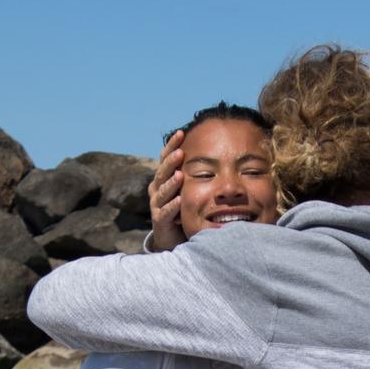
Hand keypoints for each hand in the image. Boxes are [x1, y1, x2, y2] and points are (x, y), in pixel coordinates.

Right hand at [148, 129, 185, 251]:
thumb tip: (212, 149)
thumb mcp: (187, 188)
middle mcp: (157, 189)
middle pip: (163, 172)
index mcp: (164, 178)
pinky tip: (179, 200)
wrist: (172, 236)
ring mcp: (157, 204)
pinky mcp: (160, 220)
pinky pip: (165, 212)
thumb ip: (193, 172)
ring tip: (179, 175)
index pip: (166, 157)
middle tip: (180, 152)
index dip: (172, 145)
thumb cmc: (182, 209)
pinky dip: (172, 206)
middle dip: (171, 162)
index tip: (181, 132)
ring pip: (162, 191)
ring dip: (171, 183)